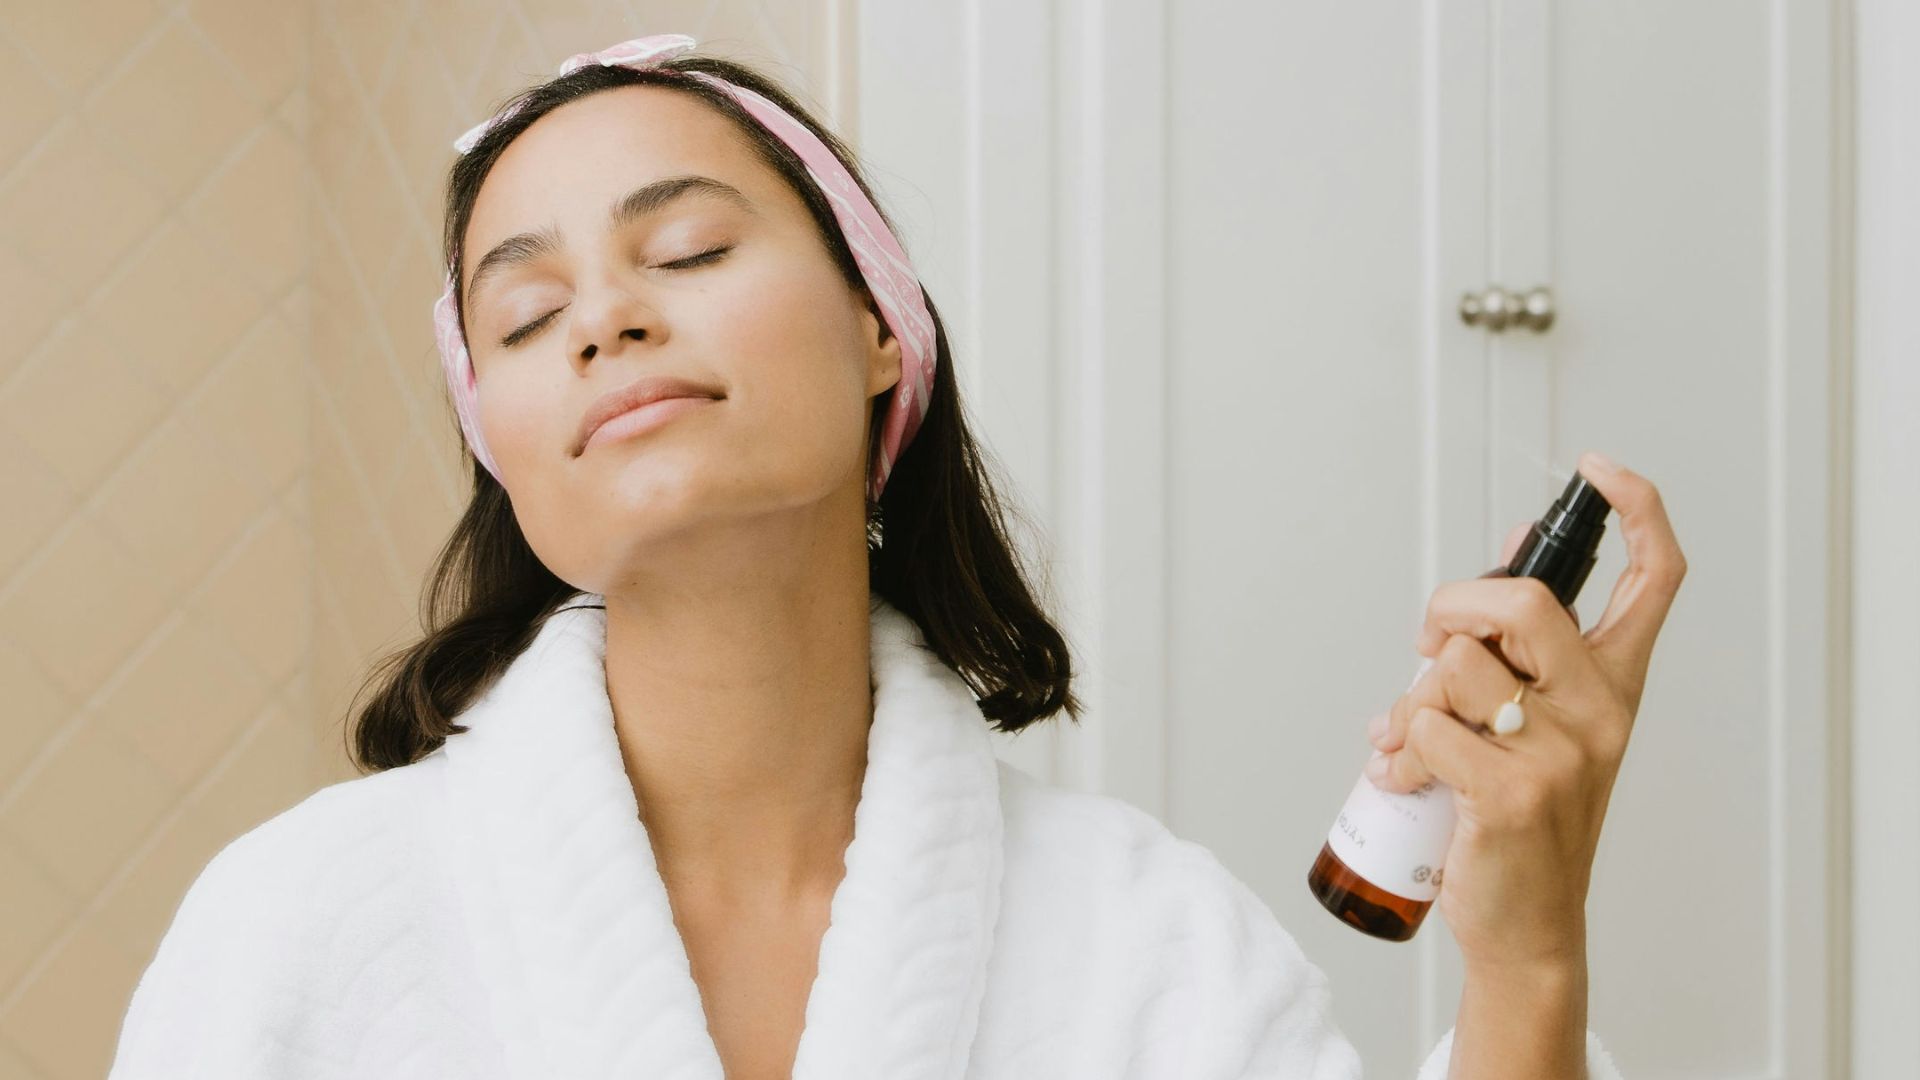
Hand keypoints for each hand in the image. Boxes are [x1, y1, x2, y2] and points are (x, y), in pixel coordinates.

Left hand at [1362, 450, 1687, 974]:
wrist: (1526, 925)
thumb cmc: (1522, 817)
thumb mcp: (1537, 722)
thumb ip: (1518, 646)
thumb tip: (1504, 550)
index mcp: (1614, 683)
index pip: (1655, 579)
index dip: (1636, 511)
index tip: (1598, 469)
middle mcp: (1600, 710)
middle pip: (1523, 601)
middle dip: (1453, 607)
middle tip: (1430, 647)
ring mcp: (1561, 752)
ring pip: (1456, 666)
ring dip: (1412, 698)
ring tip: (1412, 740)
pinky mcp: (1511, 792)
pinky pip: (1426, 726)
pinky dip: (1398, 747)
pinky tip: (1404, 777)